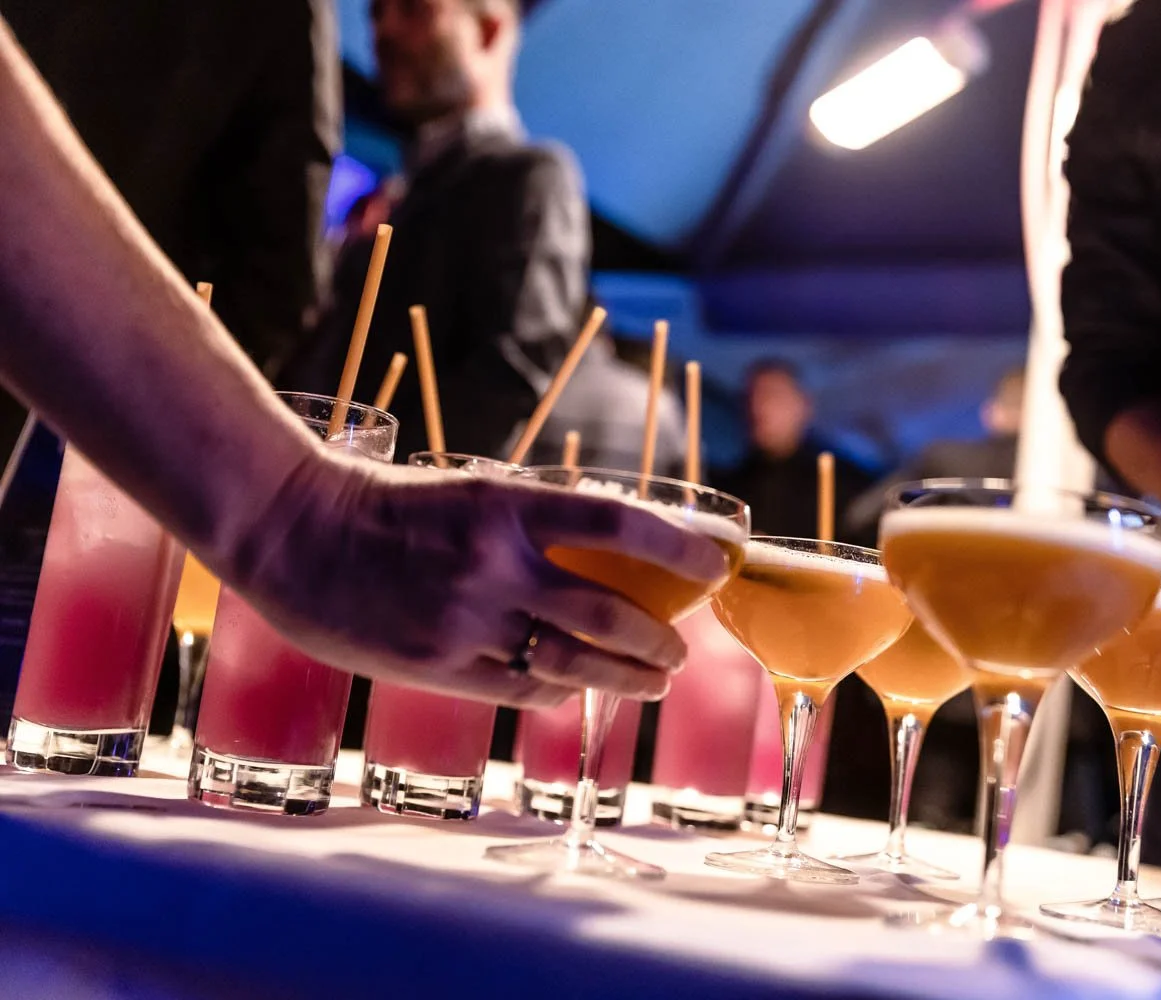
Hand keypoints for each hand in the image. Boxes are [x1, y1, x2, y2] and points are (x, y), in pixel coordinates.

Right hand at [217, 454, 731, 707]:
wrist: (295, 534)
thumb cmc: (390, 507)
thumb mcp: (473, 495)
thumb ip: (536, 524)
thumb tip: (613, 557)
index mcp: (506, 505)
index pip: (617, 524)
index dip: (678, 547)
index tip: (715, 562)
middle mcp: (494, 564)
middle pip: (609, 613)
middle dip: (659, 640)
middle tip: (679, 650)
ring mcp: (466, 620)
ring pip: (574, 663)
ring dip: (627, 677)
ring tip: (653, 681)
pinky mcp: (440, 664)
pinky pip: (524, 689)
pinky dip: (563, 691)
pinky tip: (579, 689)